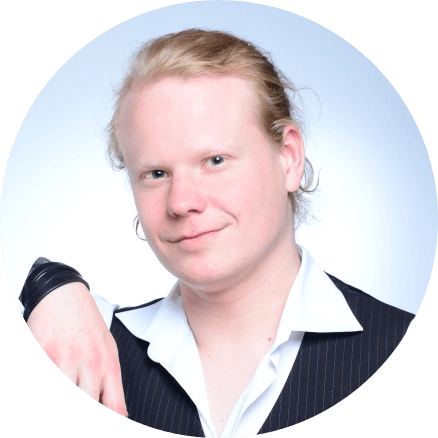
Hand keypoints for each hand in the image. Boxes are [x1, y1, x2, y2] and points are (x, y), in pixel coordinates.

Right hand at [27, 282, 127, 416]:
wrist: (65, 295)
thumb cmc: (88, 325)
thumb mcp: (108, 350)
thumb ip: (109, 381)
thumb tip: (114, 412)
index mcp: (108, 365)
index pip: (115, 408)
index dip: (111, 424)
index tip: (107, 427)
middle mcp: (89, 364)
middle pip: (87, 407)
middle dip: (83, 417)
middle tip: (80, 394)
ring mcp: (64, 360)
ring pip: (63, 397)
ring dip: (62, 399)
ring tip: (67, 382)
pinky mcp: (42, 352)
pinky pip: (43, 375)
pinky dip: (44, 380)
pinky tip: (51, 369)